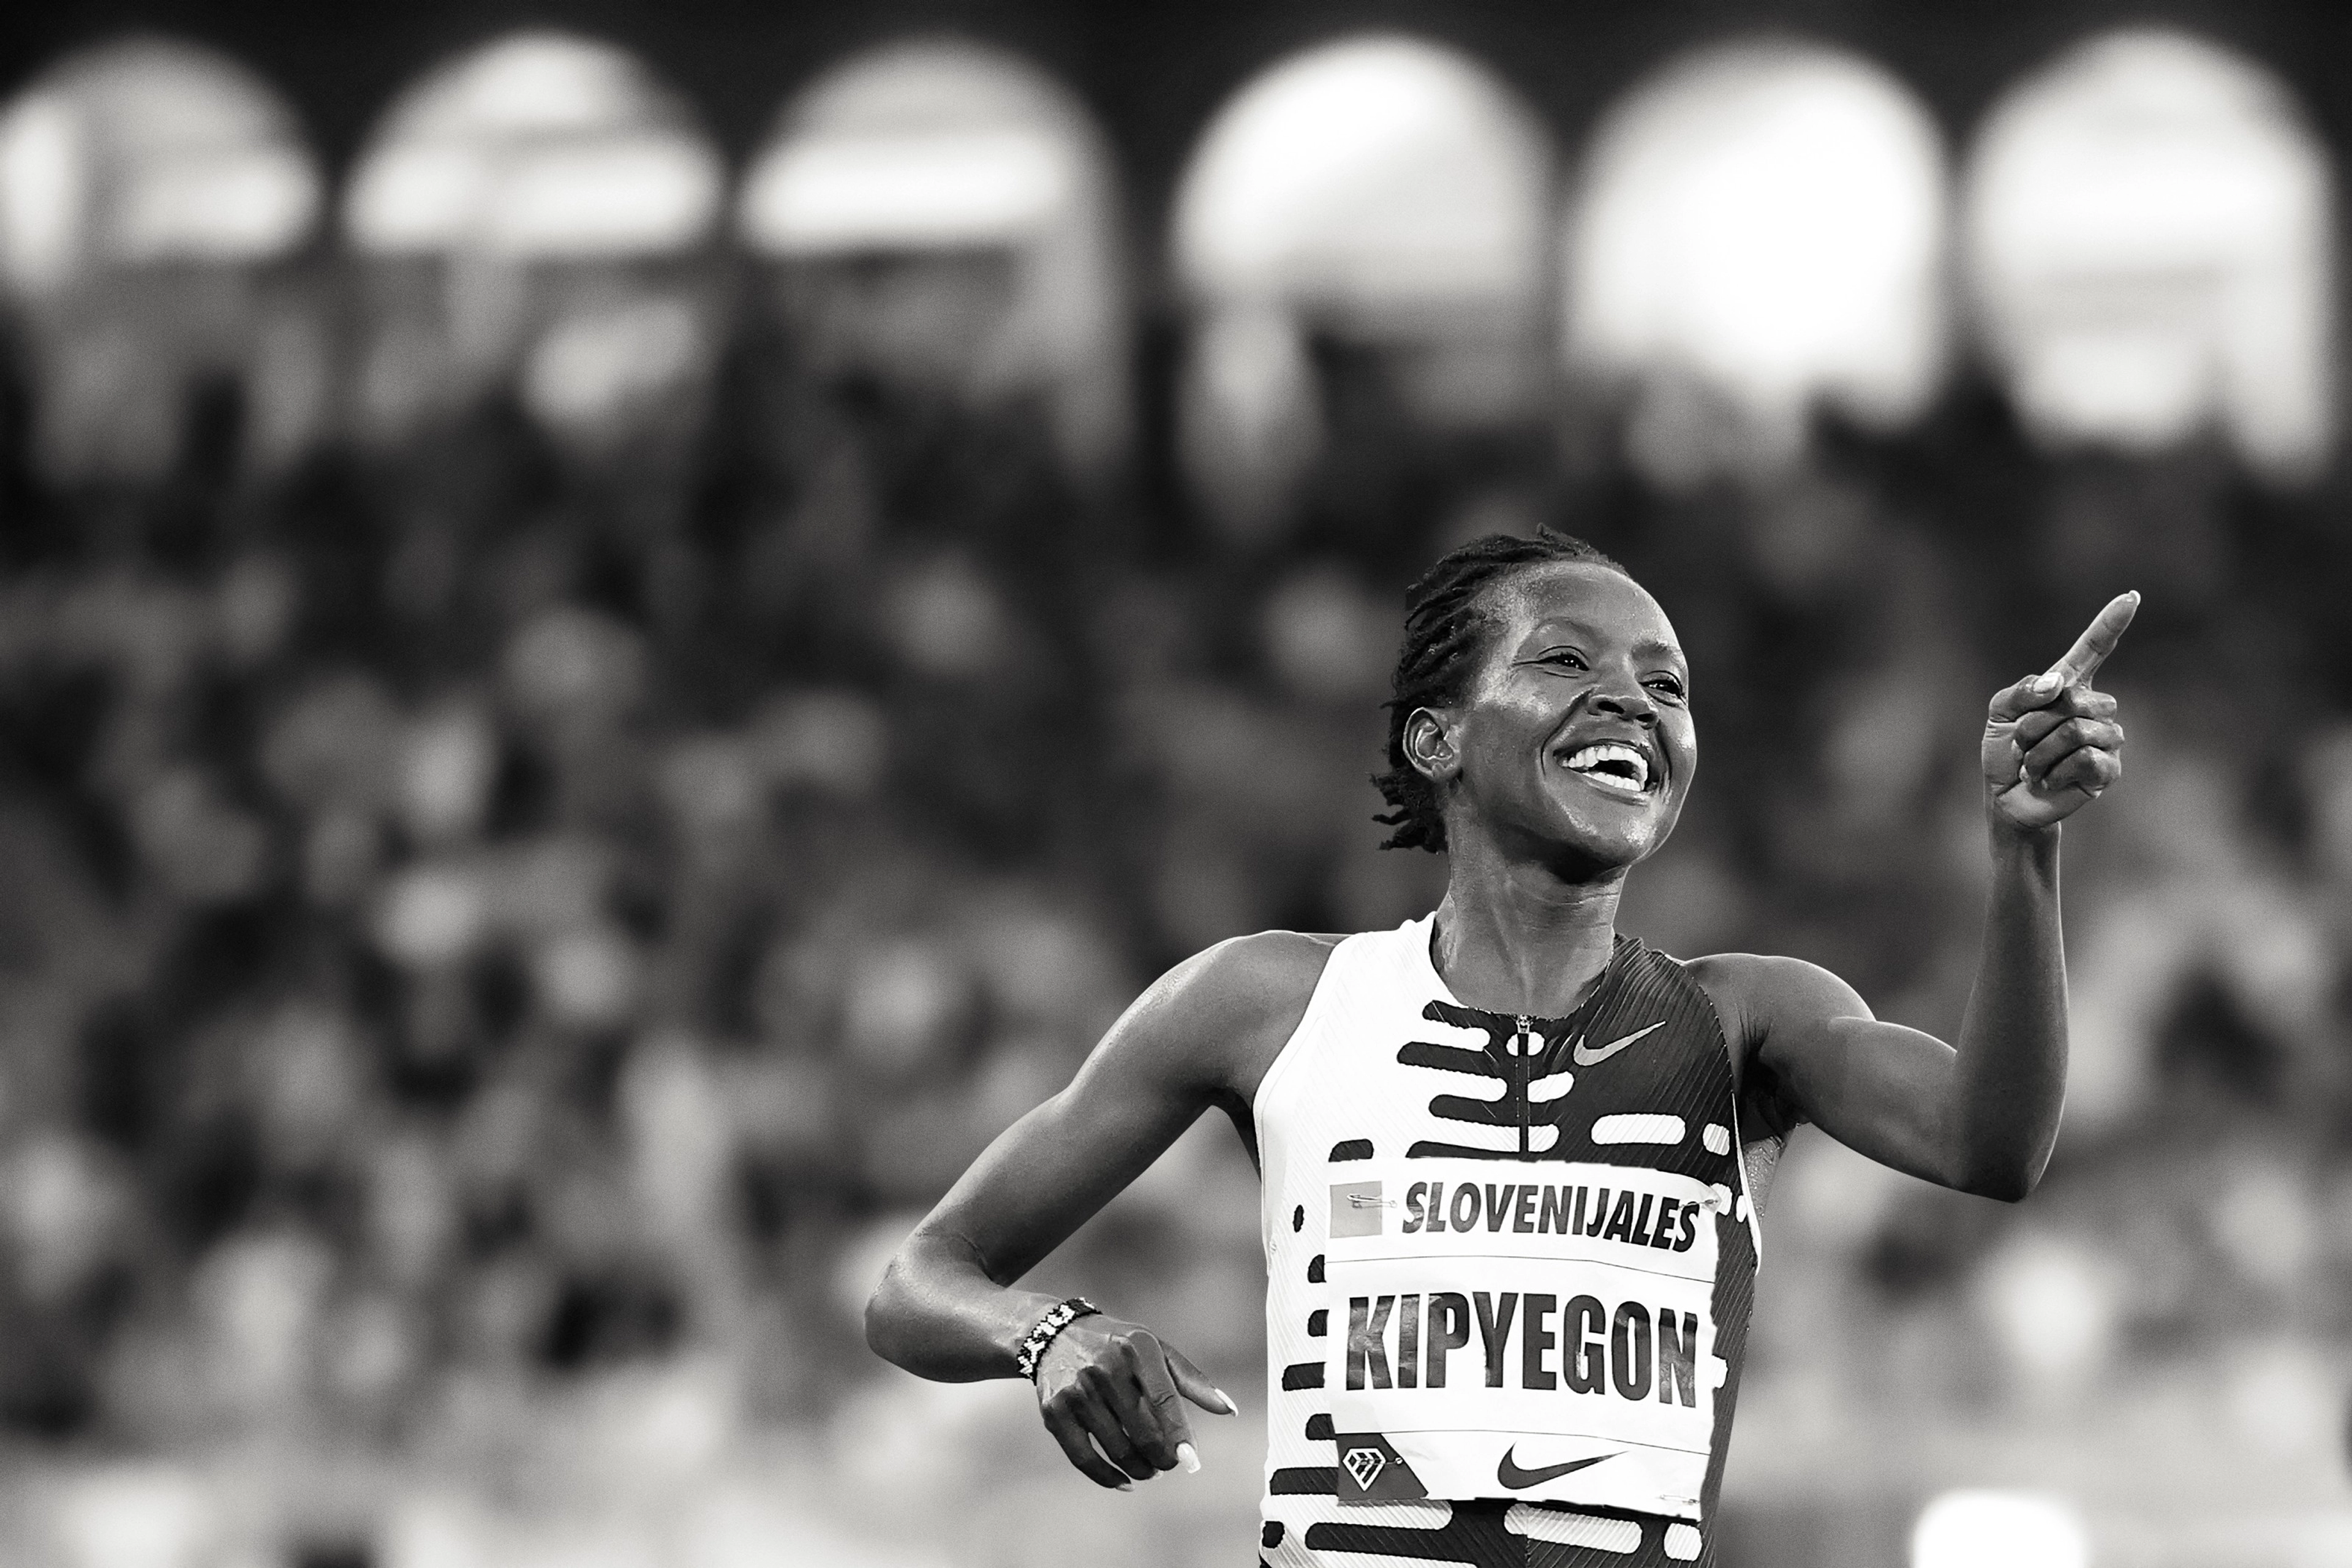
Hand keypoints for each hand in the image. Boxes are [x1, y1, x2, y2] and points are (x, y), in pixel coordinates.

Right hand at [1033, 1314, 1235, 1488]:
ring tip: (1150, 1469)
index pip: (1165, 1399)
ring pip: (1117, 1449)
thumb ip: (1192, 1380)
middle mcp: (1104, 1368)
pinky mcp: (1054, 1412)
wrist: (1054, 1335)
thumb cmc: (1118, 1346)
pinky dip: (1108, 1477)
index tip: (1192, 1463)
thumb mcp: (1155, 1349)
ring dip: (1140, 1468)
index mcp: (1137, 1348)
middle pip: (1143, 1432)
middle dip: (1162, 1457)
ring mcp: (1077, 1392)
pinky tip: (1126, 1482)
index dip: (1181, 1436)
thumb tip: (1229, 1410)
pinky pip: (1084, 1459)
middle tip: (1168, 1463)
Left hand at [1983, 592, 2136, 831]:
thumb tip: (2058, 685)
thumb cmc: (2005, 751)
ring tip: (2033, 766)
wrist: (2005, 796)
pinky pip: (2084, 759)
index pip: (2094, 650)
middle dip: (2034, 724)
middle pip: (2074, 699)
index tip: (2131, 596)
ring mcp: (2107, 739)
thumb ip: (2022, 691)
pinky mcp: (2108, 769)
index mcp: (2069, 687)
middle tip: (2023, 744)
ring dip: (2039, 752)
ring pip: (2076, 731)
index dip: (2110, 624)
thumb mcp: (2001, 713)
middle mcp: (2095, 708)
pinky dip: (2053, 772)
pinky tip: (2048, 780)